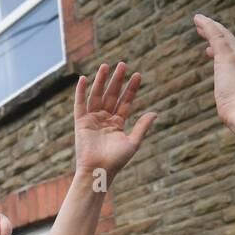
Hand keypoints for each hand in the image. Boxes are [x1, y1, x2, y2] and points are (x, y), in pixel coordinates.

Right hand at [73, 61, 156, 180]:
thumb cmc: (116, 161)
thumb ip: (142, 126)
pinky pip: (80, 104)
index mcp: (117, 124)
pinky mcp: (80, 122)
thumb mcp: (133, 142)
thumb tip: (155, 112)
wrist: (99, 170)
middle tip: (123, 64)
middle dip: (117, 80)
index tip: (137, 75)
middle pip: (111, 95)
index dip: (131, 89)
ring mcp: (92, 119)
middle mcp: (104, 119)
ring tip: (106, 66)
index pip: (125, 102)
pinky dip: (80, 92)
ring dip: (101, 81)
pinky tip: (83, 79)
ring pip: (97, 96)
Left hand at [192, 13, 234, 127]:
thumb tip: (232, 114)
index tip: (211, 50)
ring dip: (210, 27)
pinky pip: (215, 35)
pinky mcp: (227, 56)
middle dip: (217, 34)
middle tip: (204, 30)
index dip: (225, 50)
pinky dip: (206, 26)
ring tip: (198, 22)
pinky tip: (197, 19)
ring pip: (223, 35)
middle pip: (231, 42)